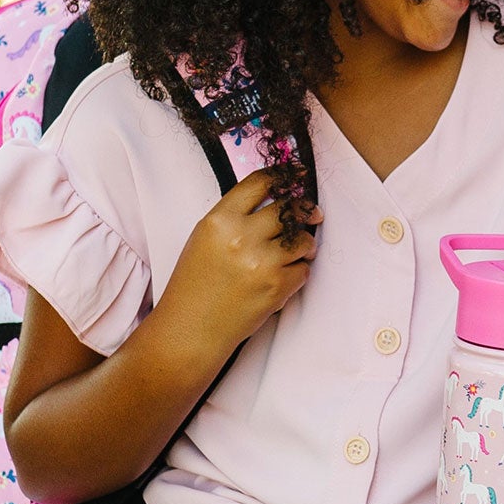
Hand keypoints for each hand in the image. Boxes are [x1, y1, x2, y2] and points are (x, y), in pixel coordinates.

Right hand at [156, 174, 319, 368]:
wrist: (191, 327)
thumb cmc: (196, 283)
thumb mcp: (205, 238)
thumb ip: (237, 217)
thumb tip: (277, 201)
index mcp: (220, 219)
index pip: (260, 183)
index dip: (284, 178)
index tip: (297, 177)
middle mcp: (241, 237)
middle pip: (288, 209)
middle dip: (304, 211)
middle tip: (312, 215)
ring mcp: (261, 262)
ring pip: (303, 240)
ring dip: (305, 245)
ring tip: (296, 252)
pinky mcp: (277, 287)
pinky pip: (304, 270)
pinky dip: (299, 272)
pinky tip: (283, 277)